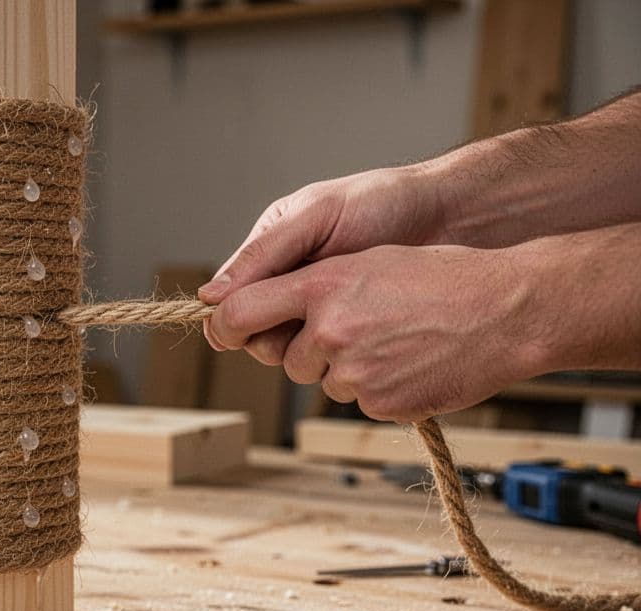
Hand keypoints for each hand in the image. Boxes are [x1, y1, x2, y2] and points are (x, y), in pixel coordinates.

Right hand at [201, 165, 445, 361]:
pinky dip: (334, 354)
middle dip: (273, 336)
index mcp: (272, 250)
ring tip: (338, 326)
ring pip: (290, 350)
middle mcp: (291, 283)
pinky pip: (328, 356)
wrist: (453, 215)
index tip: (242, 331)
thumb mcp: (316, 218)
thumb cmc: (384, 202)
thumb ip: (265, 254)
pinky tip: (357, 338)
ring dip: (304, 347)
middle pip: (257, 332)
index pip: (234, 300)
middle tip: (304, 324)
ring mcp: (322, 309)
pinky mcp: (353, 329)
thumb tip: (211, 296)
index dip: (233, 319)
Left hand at [205, 244, 545, 421]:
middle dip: (311, 351)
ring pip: (324, 382)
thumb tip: (263, 306)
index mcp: (322, 285)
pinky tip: (413, 364)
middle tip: (357, 331)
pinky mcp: (378, 404)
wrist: (508, 311)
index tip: (222, 330)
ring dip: (347, 370)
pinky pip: (359, 402)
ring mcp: (354, 371)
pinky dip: (379, 389)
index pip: (239, 313)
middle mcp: (330, 329)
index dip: (224, 326)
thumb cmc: (444, 277)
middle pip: (286, 358)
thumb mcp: (370, 261)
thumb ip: (312, 285)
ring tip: (397, 342)